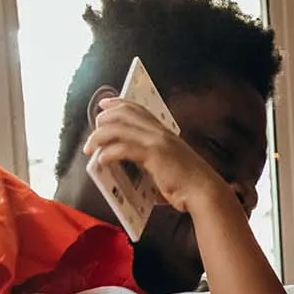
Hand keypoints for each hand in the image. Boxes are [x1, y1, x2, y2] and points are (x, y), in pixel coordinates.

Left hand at [82, 97, 232, 214]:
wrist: (203, 191)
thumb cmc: (186, 184)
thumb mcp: (166, 165)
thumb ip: (147, 160)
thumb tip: (125, 164)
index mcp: (163, 131)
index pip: (137, 108)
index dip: (117, 103)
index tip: (103, 105)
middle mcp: (159, 131)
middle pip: (124, 113)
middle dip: (104, 118)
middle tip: (93, 128)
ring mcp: (157, 141)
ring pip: (119, 128)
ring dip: (99, 136)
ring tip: (90, 147)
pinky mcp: (153, 155)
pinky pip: (123, 148)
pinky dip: (108, 153)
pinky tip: (102, 161)